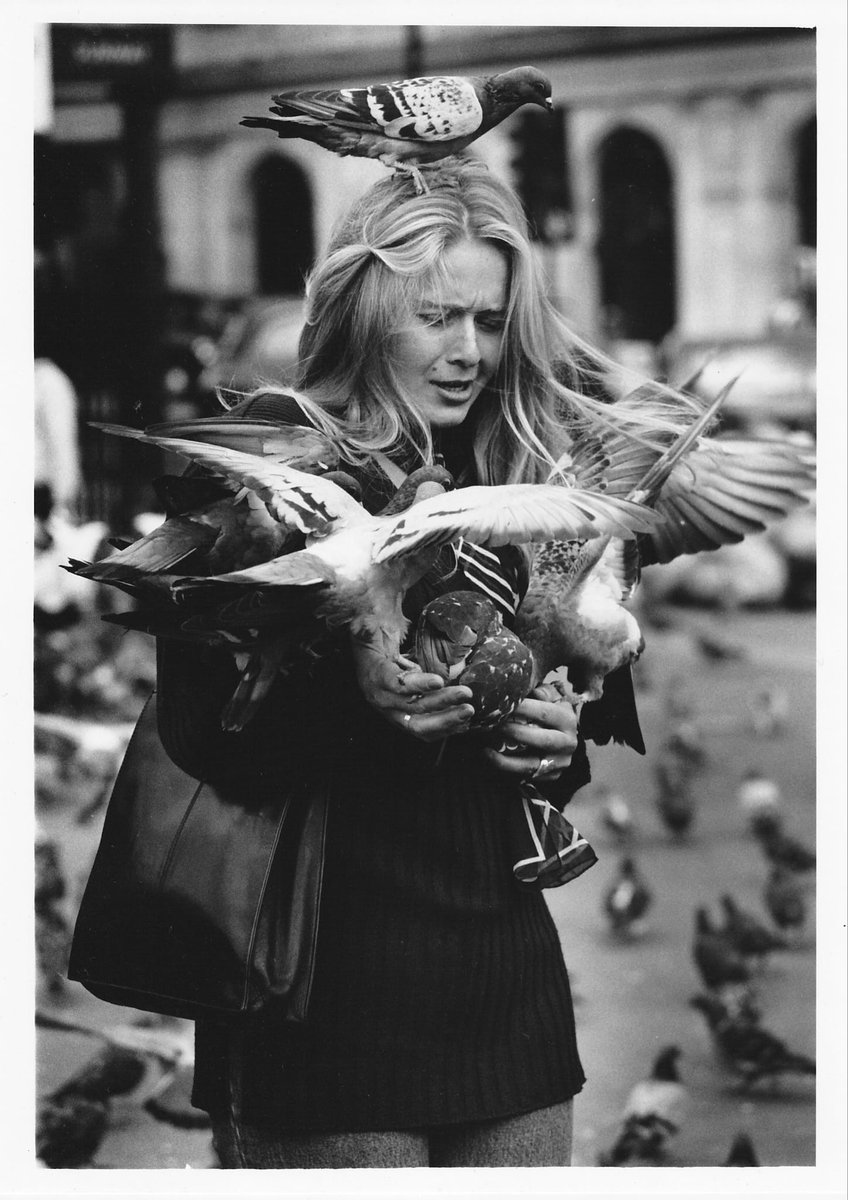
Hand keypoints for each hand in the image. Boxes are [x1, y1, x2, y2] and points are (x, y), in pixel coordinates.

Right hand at [350, 637, 474, 742]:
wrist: (370, 662)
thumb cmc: (374, 644)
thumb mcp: (367, 630)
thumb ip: (368, 627)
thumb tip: (367, 622)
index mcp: (376, 678)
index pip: (396, 684)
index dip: (417, 684)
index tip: (439, 680)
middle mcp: (384, 700)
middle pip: (413, 708)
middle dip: (441, 703)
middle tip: (465, 693)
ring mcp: (395, 713)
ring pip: (420, 725)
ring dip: (446, 721)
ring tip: (468, 710)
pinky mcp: (406, 720)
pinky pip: (425, 731)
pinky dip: (445, 729)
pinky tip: (463, 722)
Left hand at [483, 684, 578, 781]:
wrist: (565, 741)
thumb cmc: (552, 715)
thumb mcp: (553, 700)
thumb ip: (544, 693)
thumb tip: (534, 692)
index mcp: (568, 721)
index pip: (545, 713)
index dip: (523, 708)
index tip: (502, 704)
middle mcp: (567, 743)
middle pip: (540, 740)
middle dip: (514, 733)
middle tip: (492, 726)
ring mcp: (559, 763)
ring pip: (530, 765)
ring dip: (505, 760)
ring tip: (485, 751)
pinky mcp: (551, 777)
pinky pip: (525, 776)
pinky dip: (506, 770)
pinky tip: (492, 762)